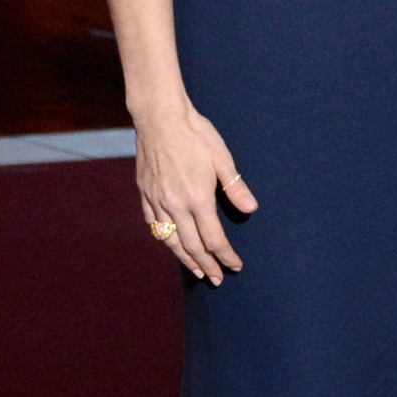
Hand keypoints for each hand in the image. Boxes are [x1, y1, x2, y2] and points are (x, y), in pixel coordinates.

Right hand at [134, 101, 256, 282]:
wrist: (160, 119)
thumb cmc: (196, 135)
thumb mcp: (222, 158)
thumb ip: (235, 187)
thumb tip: (251, 209)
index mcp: (197, 198)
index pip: (213, 239)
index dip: (225, 255)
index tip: (235, 266)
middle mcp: (175, 205)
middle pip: (192, 246)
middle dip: (207, 264)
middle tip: (217, 278)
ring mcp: (157, 201)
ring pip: (171, 240)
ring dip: (185, 258)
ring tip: (197, 270)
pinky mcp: (145, 194)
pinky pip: (154, 225)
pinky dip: (164, 239)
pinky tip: (171, 244)